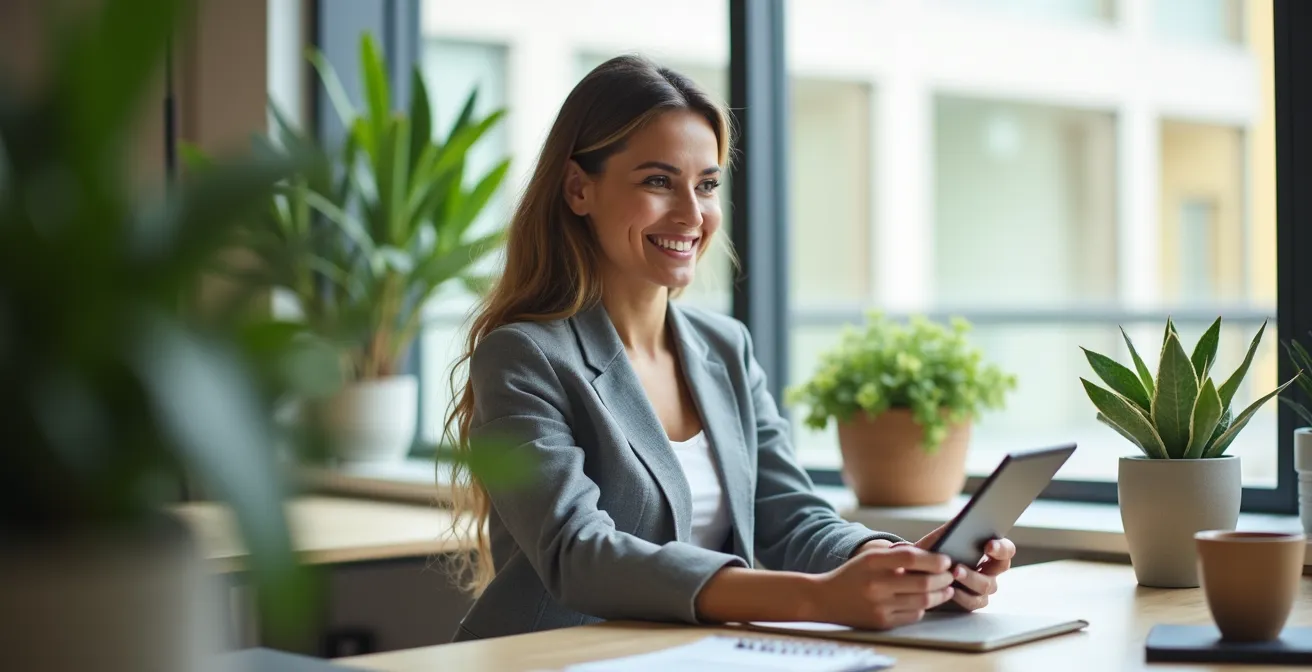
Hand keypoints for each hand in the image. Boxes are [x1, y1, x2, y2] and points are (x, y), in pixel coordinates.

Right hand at [810, 545, 954, 629]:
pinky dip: (923, 608)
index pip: (911, 557)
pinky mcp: (881, 622)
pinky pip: (913, 616)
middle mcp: (876, 584)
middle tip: (951, 575)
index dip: (933, 559)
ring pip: (923, 601)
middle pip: (923, 582)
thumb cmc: (852, 575)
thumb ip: (896, 555)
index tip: (946, 560)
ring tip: (946, 589)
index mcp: (872, 562)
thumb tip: (932, 556)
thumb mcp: (869, 558)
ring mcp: (879, 606)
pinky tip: (926, 602)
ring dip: (940, 595)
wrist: (824, 599)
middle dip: (944, 579)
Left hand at [913, 523, 1015, 611]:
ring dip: (971, 579)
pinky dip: (962, 596)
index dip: (1002, 548)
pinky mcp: (972, 601)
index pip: (1006, 549)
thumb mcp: (942, 536)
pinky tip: (951, 590)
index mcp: (989, 550)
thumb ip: (956, 526)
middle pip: (1000, 568)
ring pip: (987, 586)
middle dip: (984, 563)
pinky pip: (974, 602)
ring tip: (954, 573)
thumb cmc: (933, 550)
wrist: (916, 570)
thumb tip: (968, 516)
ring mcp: (983, 587)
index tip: (988, 546)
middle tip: (962, 564)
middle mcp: (990, 569)